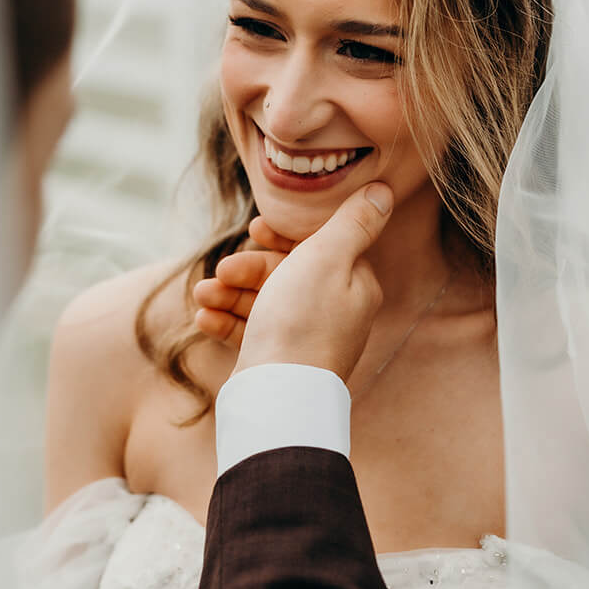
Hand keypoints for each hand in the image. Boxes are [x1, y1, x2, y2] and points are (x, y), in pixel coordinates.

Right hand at [193, 183, 392, 382]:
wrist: (277, 398)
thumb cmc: (302, 323)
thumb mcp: (328, 257)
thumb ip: (353, 222)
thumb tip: (384, 191)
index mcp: (352, 285)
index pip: (320, 246)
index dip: (285, 235)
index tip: (257, 228)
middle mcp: (333, 312)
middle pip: (285, 273)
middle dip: (247, 268)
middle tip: (223, 270)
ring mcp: (304, 338)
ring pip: (262, 301)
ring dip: (228, 293)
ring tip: (204, 296)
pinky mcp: (277, 360)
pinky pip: (250, 331)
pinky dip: (226, 321)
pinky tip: (204, 318)